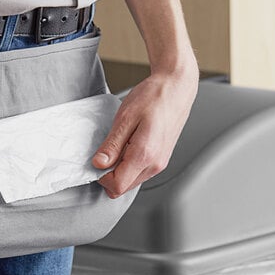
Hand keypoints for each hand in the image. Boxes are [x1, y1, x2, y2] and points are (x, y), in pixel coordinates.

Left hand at [92, 62, 197, 197]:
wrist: (176, 87)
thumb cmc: (154, 97)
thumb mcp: (125, 118)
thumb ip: (112, 145)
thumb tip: (98, 164)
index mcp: (145, 155)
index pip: (117, 186)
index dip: (101, 177)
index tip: (97, 160)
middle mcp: (155, 164)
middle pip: (123, 187)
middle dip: (110, 174)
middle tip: (107, 149)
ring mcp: (160, 163)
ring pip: (131, 181)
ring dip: (119, 169)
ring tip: (121, 143)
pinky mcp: (161, 159)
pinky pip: (139, 172)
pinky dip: (129, 164)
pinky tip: (129, 144)